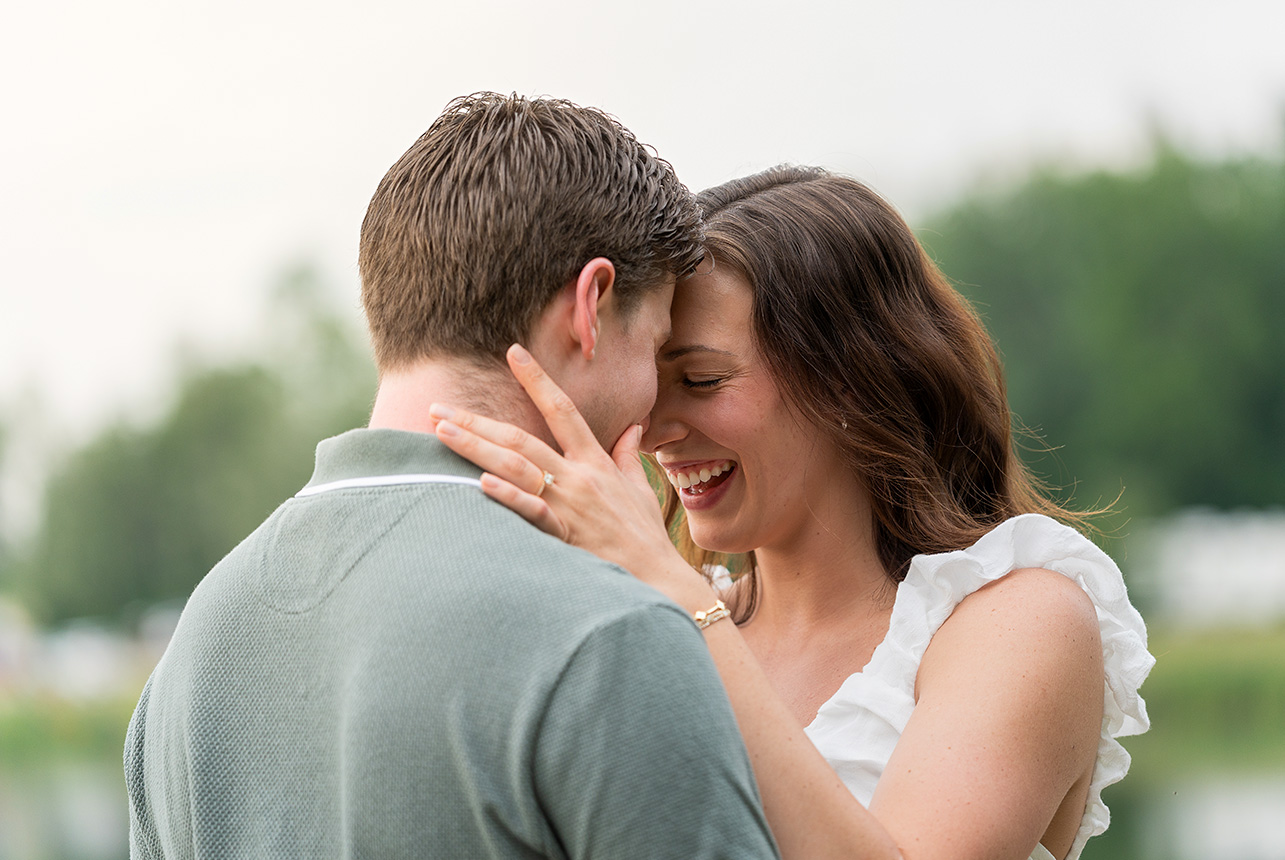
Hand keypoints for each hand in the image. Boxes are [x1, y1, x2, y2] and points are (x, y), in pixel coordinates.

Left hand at [429, 344, 696, 591]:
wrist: (658, 578)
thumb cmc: (644, 537)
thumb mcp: (640, 489)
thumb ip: (629, 455)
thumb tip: (633, 426)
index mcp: (595, 462)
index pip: (563, 410)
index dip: (537, 380)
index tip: (512, 353)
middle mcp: (578, 477)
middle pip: (522, 438)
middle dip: (477, 421)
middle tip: (438, 408)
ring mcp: (570, 505)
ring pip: (516, 467)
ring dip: (476, 447)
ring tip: (441, 432)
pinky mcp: (565, 535)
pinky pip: (533, 511)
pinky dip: (509, 495)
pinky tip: (481, 482)